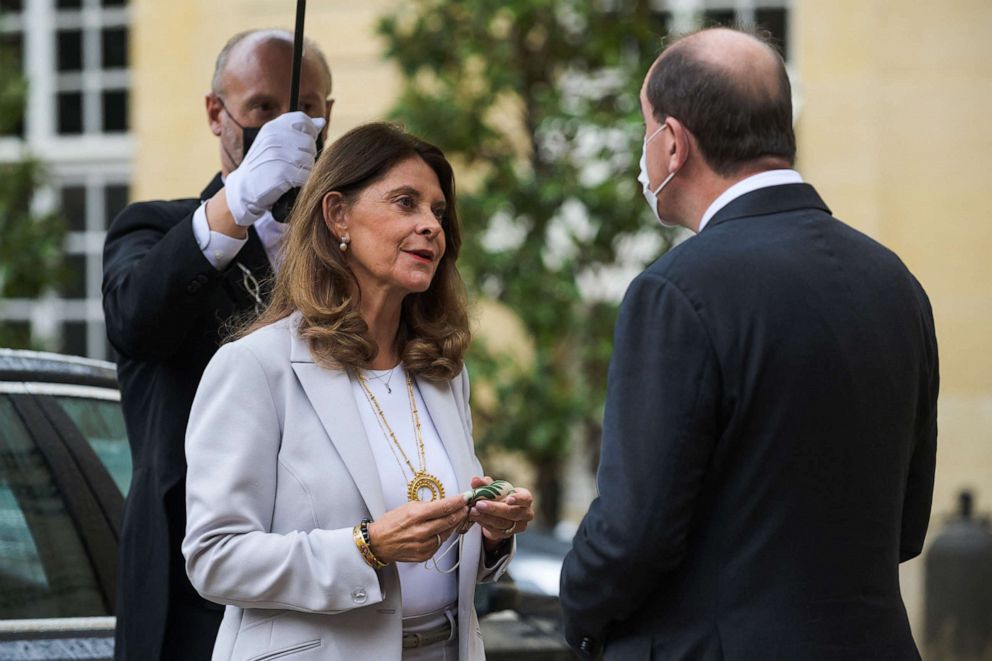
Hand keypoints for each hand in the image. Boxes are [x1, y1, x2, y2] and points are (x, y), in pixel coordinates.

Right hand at [224, 111, 325, 226]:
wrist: (245, 188)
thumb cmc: (264, 164)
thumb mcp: (276, 142)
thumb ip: (299, 131)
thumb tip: (321, 122)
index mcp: (273, 127)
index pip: (302, 120)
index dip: (310, 132)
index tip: (303, 144)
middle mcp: (274, 137)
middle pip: (310, 143)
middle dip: (307, 156)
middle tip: (293, 164)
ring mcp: (277, 154)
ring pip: (310, 160)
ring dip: (304, 170)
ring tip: (290, 174)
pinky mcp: (282, 173)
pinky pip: (305, 175)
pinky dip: (301, 182)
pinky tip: (290, 182)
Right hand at [367, 495, 467, 563]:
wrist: (378, 543)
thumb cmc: (391, 523)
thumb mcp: (407, 507)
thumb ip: (427, 506)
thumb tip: (445, 504)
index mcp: (416, 515)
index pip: (444, 507)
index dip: (458, 502)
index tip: (466, 497)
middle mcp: (421, 531)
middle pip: (450, 520)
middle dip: (461, 512)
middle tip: (467, 506)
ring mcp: (424, 545)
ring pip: (448, 533)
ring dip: (455, 524)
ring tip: (459, 516)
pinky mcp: (425, 555)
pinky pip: (440, 543)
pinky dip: (444, 535)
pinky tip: (445, 528)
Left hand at [467, 476, 533, 551]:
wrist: (501, 512)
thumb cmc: (501, 496)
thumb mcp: (495, 488)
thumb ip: (485, 483)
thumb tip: (476, 480)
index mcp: (526, 499)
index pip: (526, 499)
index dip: (518, 499)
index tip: (508, 499)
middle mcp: (525, 514)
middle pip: (512, 513)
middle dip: (494, 509)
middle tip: (479, 504)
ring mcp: (517, 526)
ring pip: (503, 523)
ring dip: (486, 517)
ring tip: (473, 511)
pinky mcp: (507, 534)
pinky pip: (496, 531)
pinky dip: (484, 523)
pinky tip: (475, 517)